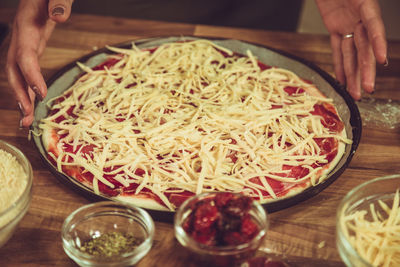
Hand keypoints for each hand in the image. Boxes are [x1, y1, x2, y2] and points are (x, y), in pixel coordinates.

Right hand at [6, 0, 72, 127]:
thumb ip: (57, 3)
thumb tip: (58, 17)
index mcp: (26, 26)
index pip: (25, 55)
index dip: (30, 75)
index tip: (41, 94)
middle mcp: (21, 38)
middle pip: (14, 70)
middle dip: (19, 95)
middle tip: (27, 119)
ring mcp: (24, 43)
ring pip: (17, 74)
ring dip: (21, 98)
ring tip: (26, 122)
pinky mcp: (31, 46)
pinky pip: (26, 71)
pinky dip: (28, 88)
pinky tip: (32, 104)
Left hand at [315, 0, 386, 99]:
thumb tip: (363, 12)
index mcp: (365, 4)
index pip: (374, 26)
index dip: (378, 43)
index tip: (382, 60)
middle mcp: (359, 17)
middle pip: (364, 47)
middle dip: (365, 69)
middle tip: (368, 89)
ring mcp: (348, 24)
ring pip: (352, 53)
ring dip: (354, 74)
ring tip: (356, 93)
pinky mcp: (335, 27)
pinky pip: (338, 49)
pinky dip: (340, 64)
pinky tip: (343, 80)